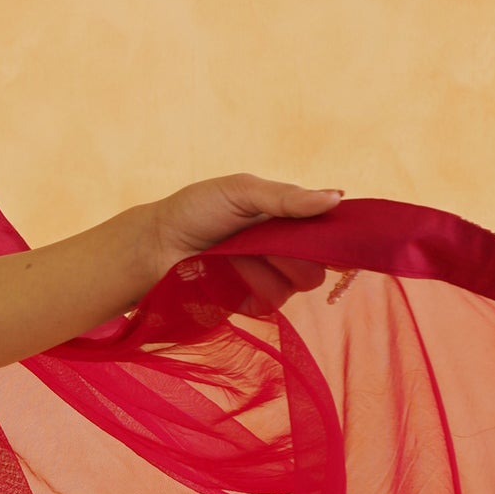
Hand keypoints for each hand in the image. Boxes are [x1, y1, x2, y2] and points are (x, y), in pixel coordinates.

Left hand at [149, 173, 346, 308]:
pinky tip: (227, 271)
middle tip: (266, 239)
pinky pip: (271, 302)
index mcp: (288, 221)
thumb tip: (337, 196)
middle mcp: (285, 252)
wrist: (156, 244)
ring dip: (267, 266)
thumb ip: (288, 197)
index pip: (330, 234)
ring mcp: (270, 279)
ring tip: (235, 252)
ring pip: (299, 284)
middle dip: (297, 252)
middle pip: (320, 265)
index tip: (335, 235)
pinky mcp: (252, 303)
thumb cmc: (196, 209)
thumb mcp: (242, 190)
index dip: (338, 237)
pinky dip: (250, 285)